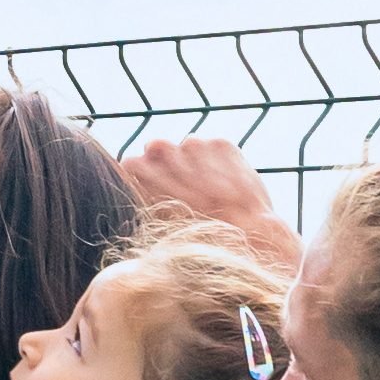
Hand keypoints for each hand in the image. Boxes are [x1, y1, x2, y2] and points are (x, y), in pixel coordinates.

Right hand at [118, 136, 286, 252]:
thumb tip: (145, 176)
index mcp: (139, 169)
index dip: (145, 177)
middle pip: (158, 148)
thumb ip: (147, 192)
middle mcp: (163, 150)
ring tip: (208, 191)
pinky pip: (214, 148)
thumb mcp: (160, 220)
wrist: (245, 233)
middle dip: (169, 166)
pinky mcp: (221, 144)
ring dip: (195, 163)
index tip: (155, 191)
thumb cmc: (196, 235)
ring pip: (188, 147)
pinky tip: (225, 185)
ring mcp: (194, 144)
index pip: (133, 163)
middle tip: (185, 192)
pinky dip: (218, 163)